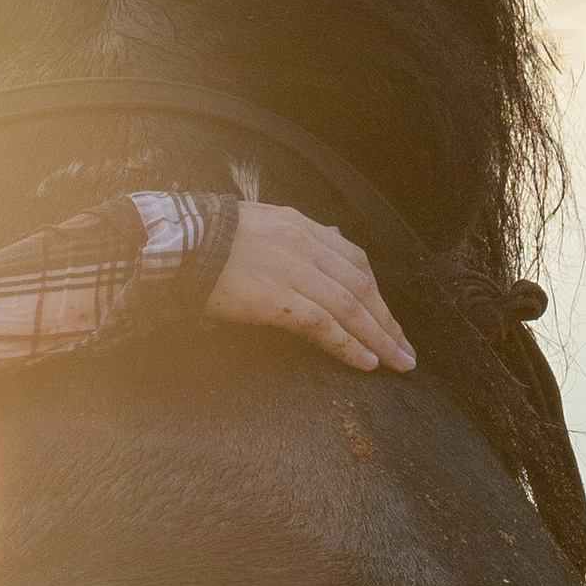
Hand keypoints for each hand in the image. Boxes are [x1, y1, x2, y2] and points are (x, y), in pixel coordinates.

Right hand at [208, 203, 414, 373]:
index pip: (356, 262)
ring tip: (396, 362)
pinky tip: (365, 362)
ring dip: (378, 338)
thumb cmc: (212, 238)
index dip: (379, 295)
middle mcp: (306, 246)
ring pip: (350, 308)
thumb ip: (300, 236)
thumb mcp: (264, 222)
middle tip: (406, 350)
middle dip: (388, 322)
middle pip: (361, 287)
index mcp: (304, 227)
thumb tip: (333, 240)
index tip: (390, 320)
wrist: (179, 243)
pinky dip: (348, 345)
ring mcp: (293, 272)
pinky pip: (323, 325)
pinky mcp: (276, 299)